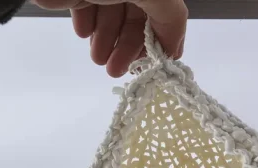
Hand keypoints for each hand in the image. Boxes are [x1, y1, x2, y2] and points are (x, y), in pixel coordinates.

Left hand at [31, 0, 187, 77]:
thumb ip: (171, 15)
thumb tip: (174, 46)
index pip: (165, 12)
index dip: (163, 38)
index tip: (156, 65)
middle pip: (136, 17)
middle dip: (128, 45)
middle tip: (117, 70)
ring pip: (110, 15)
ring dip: (106, 40)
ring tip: (98, 59)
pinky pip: (86, 7)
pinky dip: (87, 23)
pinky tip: (83, 33)